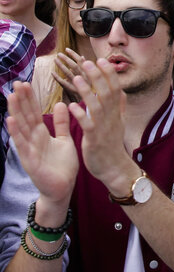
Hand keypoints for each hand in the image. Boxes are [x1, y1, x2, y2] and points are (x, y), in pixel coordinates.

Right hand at [7, 81, 77, 205]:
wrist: (63, 188)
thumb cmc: (62, 165)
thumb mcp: (64, 140)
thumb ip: (62, 124)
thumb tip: (60, 104)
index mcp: (41, 134)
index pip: (33, 113)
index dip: (29, 99)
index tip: (25, 83)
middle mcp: (33, 139)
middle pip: (25, 116)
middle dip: (21, 100)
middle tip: (17, 83)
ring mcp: (29, 149)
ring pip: (21, 127)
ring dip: (16, 112)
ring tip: (11, 96)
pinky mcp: (29, 160)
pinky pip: (22, 144)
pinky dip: (16, 133)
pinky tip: (11, 120)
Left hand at [52, 48, 87, 102]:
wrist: (91, 110)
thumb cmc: (89, 94)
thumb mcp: (89, 79)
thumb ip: (85, 68)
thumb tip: (82, 56)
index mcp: (91, 75)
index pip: (83, 62)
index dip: (74, 55)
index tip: (66, 49)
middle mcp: (87, 80)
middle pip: (76, 67)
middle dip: (67, 59)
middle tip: (58, 54)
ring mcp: (80, 87)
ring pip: (70, 74)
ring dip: (62, 66)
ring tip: (55, 60)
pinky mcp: (74, 93)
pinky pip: (64, 84)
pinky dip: (58, 78)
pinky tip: (52, 73)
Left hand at [68, 59, 135, 192]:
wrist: (115, 169)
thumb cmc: (113, 146)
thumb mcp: (119, 124)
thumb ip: (119, 107)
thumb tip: (121, 91)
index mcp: (116, 114)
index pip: (115, 89)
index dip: (109, 74)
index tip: (101, 60)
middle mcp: (112, 119)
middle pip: (107, 94)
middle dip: (98, 77)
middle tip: (88, 62)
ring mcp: (104, 129)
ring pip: (97, 107)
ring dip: (87, 91)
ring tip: (77, 78)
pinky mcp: (95, 140)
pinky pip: (88, 125)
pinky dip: (80, 115)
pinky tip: (72, 106)